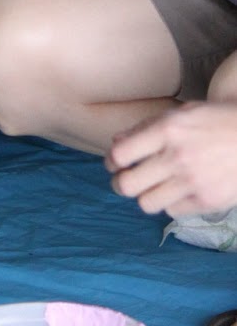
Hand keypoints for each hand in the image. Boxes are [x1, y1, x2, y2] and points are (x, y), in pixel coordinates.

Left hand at [106, 101, 236, 216]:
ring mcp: (193, 182)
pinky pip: (172, 211)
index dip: (111, 161)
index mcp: (167, 130)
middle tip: (125, 181)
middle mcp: (177, 157)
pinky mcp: (207, 201)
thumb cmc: (213, 122)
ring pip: (146, 203)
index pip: (120, 155)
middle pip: (127, 185)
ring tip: (152, 188)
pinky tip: (178, 191)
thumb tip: (116, 144)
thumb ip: (145, 128)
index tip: (115, 163)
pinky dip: (171, 202)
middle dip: (120, 184)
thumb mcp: (180, 114)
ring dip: (145, 196)